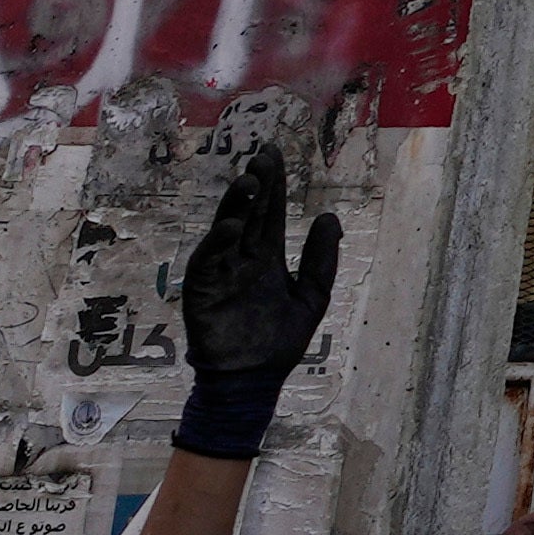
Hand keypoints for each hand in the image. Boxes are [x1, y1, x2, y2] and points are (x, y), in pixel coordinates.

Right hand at [168, 150, 342, 455]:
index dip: (274, 185)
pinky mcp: (203, 290)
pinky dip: (218, 243)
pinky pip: (209, 262)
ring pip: (227, 230)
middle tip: (263, 157)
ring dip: (237, 206)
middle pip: (249, 214)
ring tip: (250, 181)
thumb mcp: (312, 296)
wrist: (253, 381)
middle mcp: (242, 259)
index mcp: (266, 257)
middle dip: (257, 185)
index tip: (274, 153)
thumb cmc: (279, 341)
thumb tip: (330, 215)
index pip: (270, 213)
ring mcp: (221, 272)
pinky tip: (232, 226)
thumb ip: (322, 258)